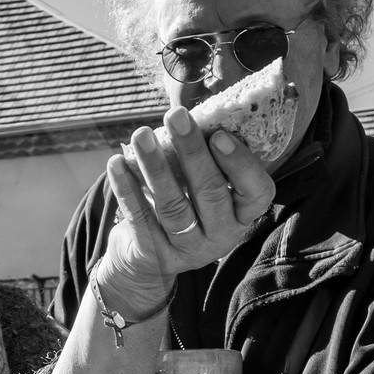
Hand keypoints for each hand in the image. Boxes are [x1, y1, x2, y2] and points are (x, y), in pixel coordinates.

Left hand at [98, 107, 276, 312]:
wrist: (149, 259)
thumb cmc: (184, 205)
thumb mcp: (204, 189)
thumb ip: (208, 159)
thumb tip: (193, 114)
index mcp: (242, 215)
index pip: (257, 192)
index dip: (240, 164)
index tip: (218, 134)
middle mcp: (221, 236)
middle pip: (210, 193)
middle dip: (191, 152)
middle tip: (176, 117)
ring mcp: (187, 249)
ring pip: (172, 206)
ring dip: (155, 166)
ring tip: (141, 134)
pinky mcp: (154, 255)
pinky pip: (139, 218)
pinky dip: (127, 188)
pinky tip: (116, 163)